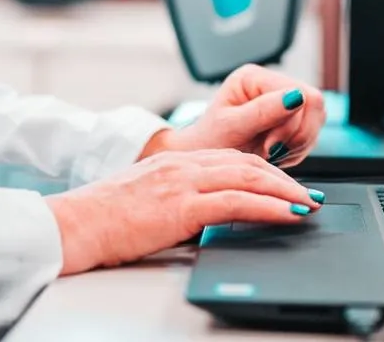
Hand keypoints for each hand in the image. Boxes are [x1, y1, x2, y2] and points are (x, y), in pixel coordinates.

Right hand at [44, 149, 324, 274]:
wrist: (75, 224)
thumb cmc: (102, 219)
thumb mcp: (146, 200)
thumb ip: (176, 199)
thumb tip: (203, 218)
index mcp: (174, 161)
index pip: (231, 159)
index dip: (264, 170)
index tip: (285, 184)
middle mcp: (183, 164)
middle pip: (247, 164)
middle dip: (283, 180)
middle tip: (309, 195)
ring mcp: (183, 182)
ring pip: (249, 177)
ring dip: (285, 192)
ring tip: (307, 205)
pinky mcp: (182, 205)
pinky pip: (237, 202)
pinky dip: (269, 207)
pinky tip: (288, 215)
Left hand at [143, 64, 327, 168]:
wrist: (208, 164)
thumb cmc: (211, 143)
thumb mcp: (230, 128)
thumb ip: (261, 112)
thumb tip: (295, 96)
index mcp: (253, 77)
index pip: (299, 92)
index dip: (290, 123)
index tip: (268, 146)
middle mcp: (271, 83)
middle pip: (313, 104)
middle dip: (296, 135)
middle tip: (270, 150)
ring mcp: (285, 101)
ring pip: (316, 120)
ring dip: (297, 144)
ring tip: (269, 152)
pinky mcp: (294, 119)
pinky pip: (312, 135)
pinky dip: (297, 150)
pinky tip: (276, 154)